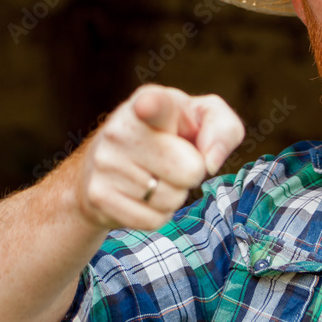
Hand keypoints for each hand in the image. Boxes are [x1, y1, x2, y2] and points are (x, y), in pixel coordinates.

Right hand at [73, 85, 243, 231]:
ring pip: (171, 199)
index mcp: (150, 101)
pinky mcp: (98, 196)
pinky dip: (157, 214)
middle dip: (192, 172)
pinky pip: (152, 220)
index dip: (152, 106)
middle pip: (190, 170)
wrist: (106, 164)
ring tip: (154, 175)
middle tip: (174, 160)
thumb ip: (222, 128)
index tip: (146, 106)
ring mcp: (105, 163)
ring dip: (173, 194)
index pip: (153, 104)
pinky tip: (142, 195)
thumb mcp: (201, 119)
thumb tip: (210, 162)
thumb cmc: (169, 136)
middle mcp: (120, 129)